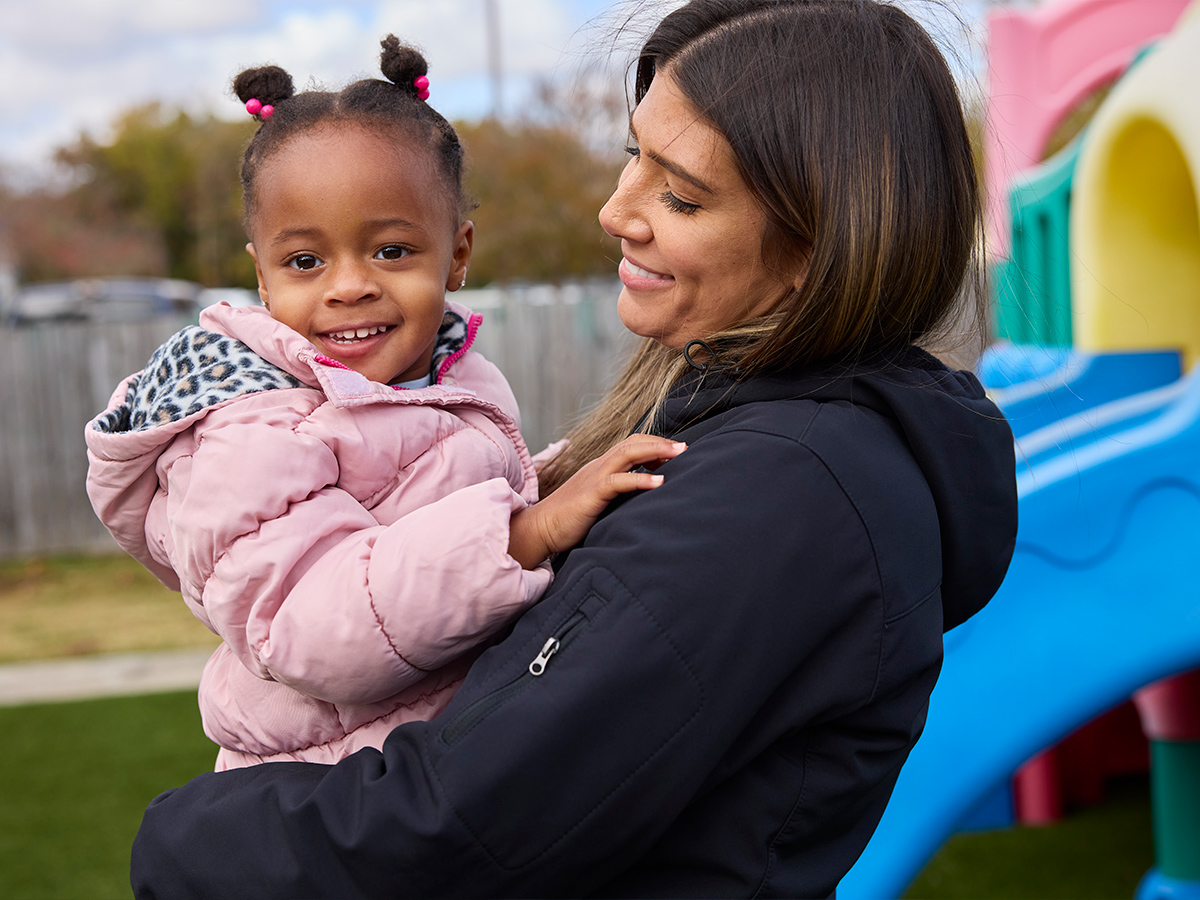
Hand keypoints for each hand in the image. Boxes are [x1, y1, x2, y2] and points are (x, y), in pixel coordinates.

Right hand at [508, 434, 685, 568]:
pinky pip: (619, 480)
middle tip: (685, 448)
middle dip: (660, 443)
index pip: (631, 445)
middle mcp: (599, 466)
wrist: (540, 529)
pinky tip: (659, 481)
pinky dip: (641, 478)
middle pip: (633, 442)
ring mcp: (595, 477)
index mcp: (601, 467)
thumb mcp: (597, 501)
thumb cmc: (569, 520)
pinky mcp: (592, 493)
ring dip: (656, 451)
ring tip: (679, 454)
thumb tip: (640, 499)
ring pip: (628, 453)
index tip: (676, 454)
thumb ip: (615, 495)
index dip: (654, 445)